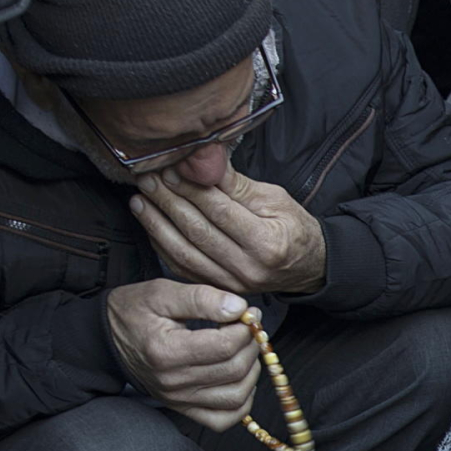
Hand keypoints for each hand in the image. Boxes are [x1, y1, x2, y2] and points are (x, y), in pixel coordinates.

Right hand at [104, 277, 261, 429]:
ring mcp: (178, 399)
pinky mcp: (182, 408)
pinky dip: (241, 403)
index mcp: (165, 351)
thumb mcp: (161, 292)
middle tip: (250, 329)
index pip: (224, 346)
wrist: (107, 339)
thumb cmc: (134, 312)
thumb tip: (239, 308)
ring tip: (245, 351)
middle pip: (234, 370)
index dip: (246, 328)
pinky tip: (241, 380)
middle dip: (251, 346)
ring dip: (252, 372)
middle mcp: (172, 381)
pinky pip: (223, 419)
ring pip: (235, 397)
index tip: (249, 314)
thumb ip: (201, 298)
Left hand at [132, 166, 326, 297]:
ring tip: (141, 200)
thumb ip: (237, 185)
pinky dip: (163, 245)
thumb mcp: (276, 199)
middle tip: (148, 179)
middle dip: (168, 202)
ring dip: (157, 224)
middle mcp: (248, 268)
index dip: (191, 188)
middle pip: (198, 231)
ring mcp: (232, 282)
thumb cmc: (294, 228)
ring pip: (184, 252)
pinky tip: (151, 225)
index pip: (220, 211)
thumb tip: (204, 162)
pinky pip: (183, 267)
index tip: (169, 169)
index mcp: (267, 243)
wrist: (308, 267)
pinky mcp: (220, 287)